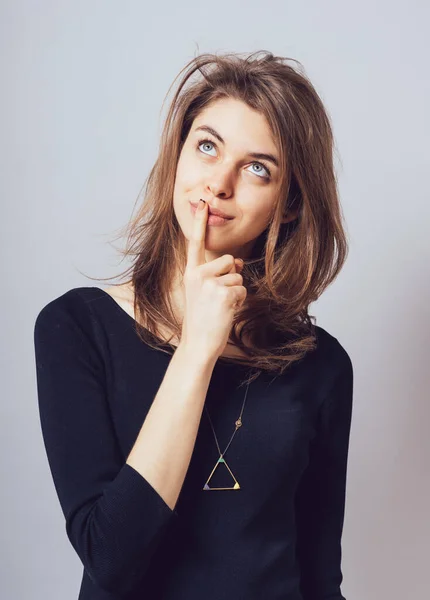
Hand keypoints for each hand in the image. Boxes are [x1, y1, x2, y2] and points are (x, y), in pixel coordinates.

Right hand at [180, 200, 246, 359]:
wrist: (198, 343)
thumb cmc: (202, 318)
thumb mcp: (204, 292)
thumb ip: (217, 274)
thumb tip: (237, 261)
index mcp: (190, 273)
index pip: (195, 243)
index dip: (199, 223)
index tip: (202, 203)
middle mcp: (197, 275)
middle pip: (228, 260)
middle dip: (230, 277)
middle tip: (217, 298)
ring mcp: (210, 284)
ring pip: (237, 277)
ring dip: (235, 292)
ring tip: (220, 307)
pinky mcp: (224, 294)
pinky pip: (242, 290)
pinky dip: (239, 302)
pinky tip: (226, 312)